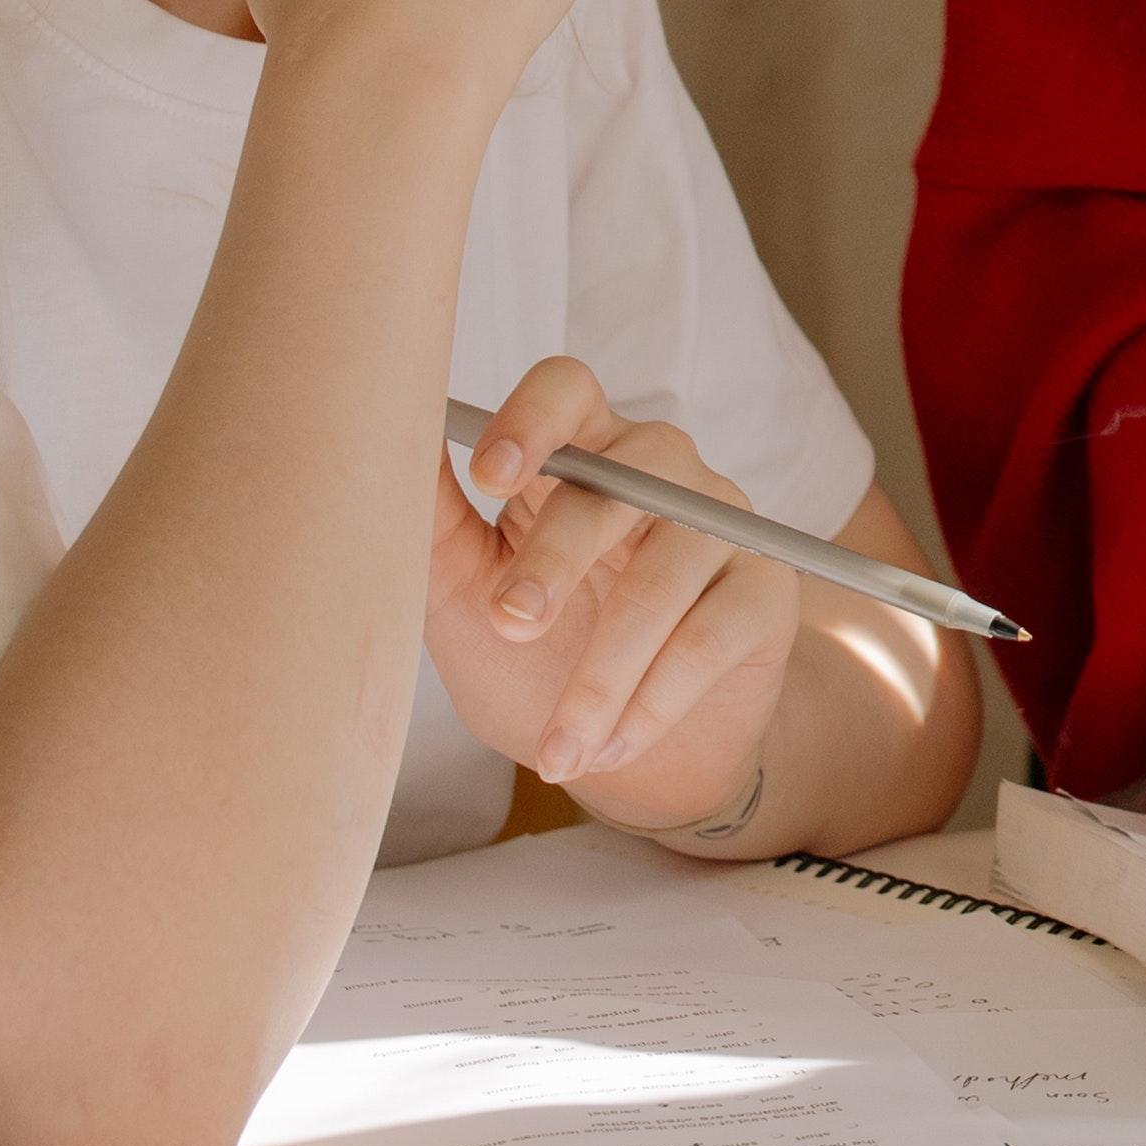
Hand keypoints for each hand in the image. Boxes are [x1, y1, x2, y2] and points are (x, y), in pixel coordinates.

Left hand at [422, 353, 800, 831]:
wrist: (631, 756)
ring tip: (558, 747)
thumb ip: (431, 526)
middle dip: (558, 557)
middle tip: (511, 627)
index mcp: (578, 451)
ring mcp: (723, 525)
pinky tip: (608, 748)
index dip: (533, 417)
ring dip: (604, 670)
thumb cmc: (537, 659)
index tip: (488, 478)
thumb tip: (377, 445)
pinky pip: (712, 634)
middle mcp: (659, 470)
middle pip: (623, 476)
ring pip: (669, 570)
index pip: (567, 388)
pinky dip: (653, 702)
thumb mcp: (464, 598)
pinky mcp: (767, 591)